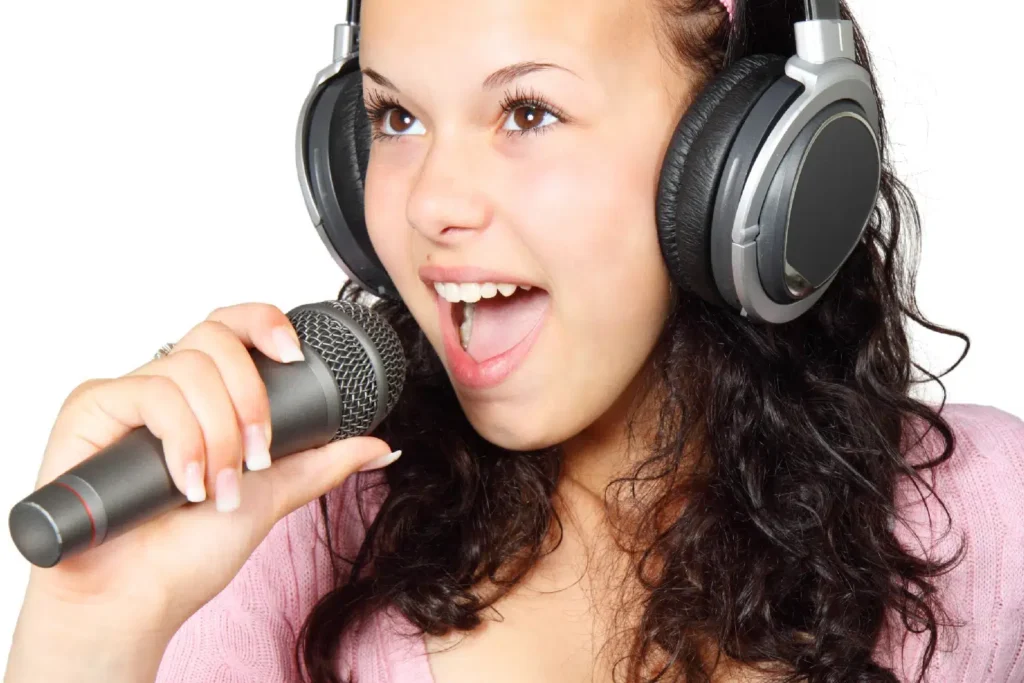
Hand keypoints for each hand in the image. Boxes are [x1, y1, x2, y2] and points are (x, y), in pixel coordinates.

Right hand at [11, 303, 395, 636]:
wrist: (136, 600)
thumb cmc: (189, 552)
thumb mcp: (272, 495)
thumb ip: (321, 464)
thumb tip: (383, 446)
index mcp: (206, 396)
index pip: (234, 329)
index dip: (265, 323)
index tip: (297, 356)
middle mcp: (166, 386)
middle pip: (215, 335)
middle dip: (251, 397)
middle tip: (258, 456)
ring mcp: (127, 395)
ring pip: (189, 367)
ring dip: (219, 434)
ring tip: (218, 489)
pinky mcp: (90, 408)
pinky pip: (149, 392)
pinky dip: (181, 440)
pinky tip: (186, 484)